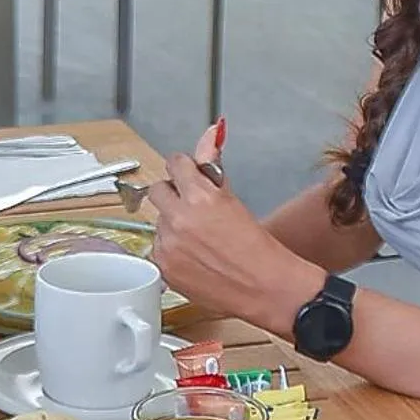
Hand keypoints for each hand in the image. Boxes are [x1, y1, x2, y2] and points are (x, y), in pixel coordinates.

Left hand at [150, 153, 322, 334]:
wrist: (262, 286)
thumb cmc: (255, 247)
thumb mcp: (233, 199)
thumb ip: (213, 166)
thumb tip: (210, 133)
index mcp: (200, 196)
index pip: (174, 164)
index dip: (184, 170)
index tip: (188, 175)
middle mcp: (180, 219)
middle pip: (157, 190)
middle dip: (173, 195)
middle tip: (192, 208)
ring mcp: (169, 244)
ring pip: (158, 221)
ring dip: (172, 224)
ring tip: (198, 238)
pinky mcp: (164, 267)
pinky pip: (157, 248)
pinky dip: (171, 249)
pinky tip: (193, 255)